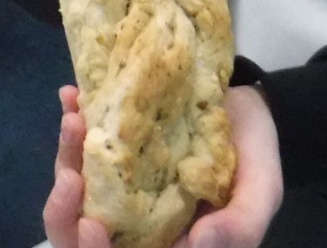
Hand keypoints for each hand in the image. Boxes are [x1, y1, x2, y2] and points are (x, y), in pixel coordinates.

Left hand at [43, 85, 282, 247]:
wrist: (251, 105)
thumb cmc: (256, 155)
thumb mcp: (262, 192)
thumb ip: (240, 227)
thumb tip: (197, 244)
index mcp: (165, 244)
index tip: (90, 226)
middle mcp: (134, 222)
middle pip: (81, 237)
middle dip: (64, 215)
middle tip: (69, 180)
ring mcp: (119, 183)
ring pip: (74, 192)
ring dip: (66, 160)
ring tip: (74, 121)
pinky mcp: (114, 146)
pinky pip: (82, 145)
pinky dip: (72, 125)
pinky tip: (72, 94)